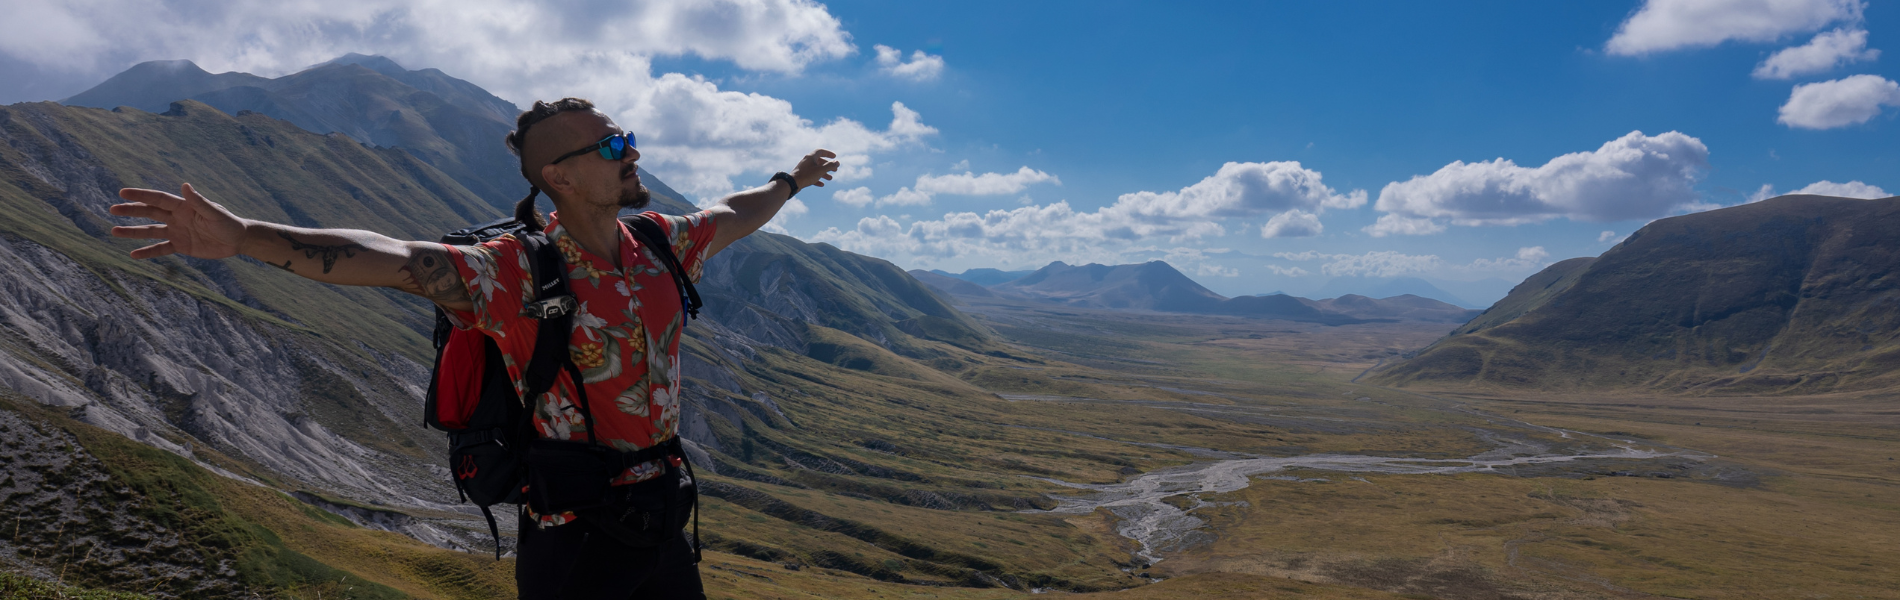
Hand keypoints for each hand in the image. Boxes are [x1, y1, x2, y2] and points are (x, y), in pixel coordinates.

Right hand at [108, 183, 246, 259]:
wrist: (238, 240)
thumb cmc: (228, 223)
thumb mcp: (214, 213)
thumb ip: (199, 201)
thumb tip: (185, 185)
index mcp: (183, 206)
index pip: (158, 199)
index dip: (141, 195)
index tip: (123, 192)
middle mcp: (176, 217)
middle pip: (149, 212)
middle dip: (131, 211)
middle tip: (113, 209)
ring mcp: (177, 231)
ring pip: (150, 231)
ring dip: (133, 232)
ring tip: (114, 232)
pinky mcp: (181, 246)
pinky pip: (160, 249)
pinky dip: (147, 252)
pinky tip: (133, 254)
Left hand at [790, 149, 838, 189]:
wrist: (793, 183)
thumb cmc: (807, 175)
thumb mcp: (821, 170)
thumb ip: (830, 166)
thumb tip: (837, 162)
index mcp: (811, 157)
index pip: (821, 151)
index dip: (828, 153)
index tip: (834, 157)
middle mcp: (807, 161)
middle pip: (819, 161)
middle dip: (828, 166)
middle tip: (835, 170)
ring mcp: (804, 168)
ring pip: (816, 169)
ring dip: (824, 173)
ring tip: (830, 178)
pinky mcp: (802, 175)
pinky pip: (811, 176)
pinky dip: (817, 179)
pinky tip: (822, 184)